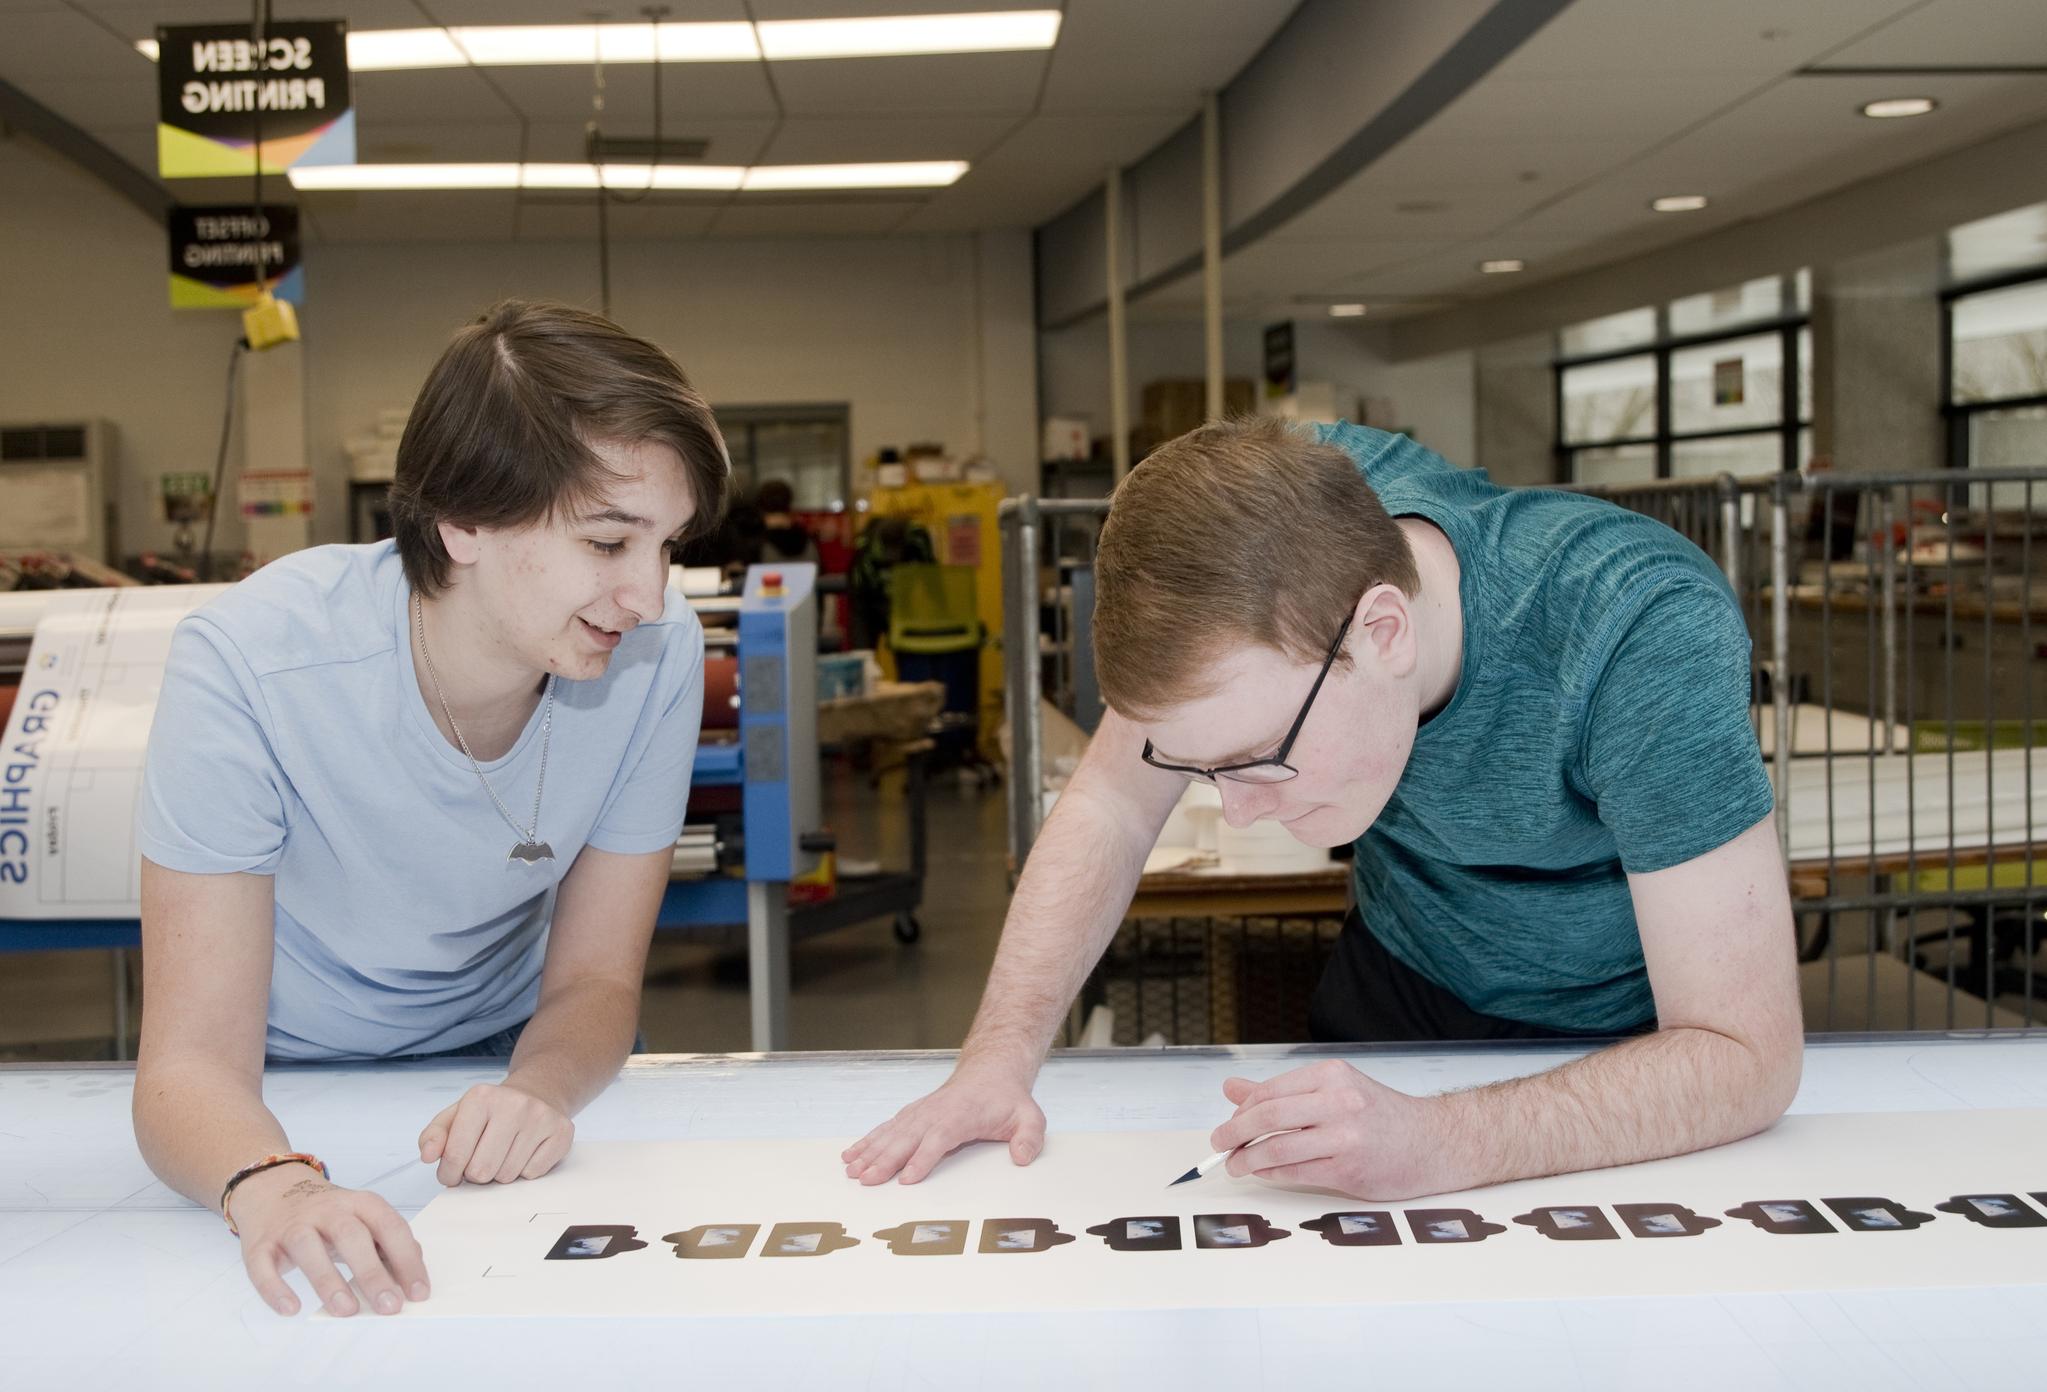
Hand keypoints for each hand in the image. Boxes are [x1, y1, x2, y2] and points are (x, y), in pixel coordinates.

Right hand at [230, 1165, 427, 1317]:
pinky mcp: (260, 1244)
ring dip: (328, 1281)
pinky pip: (263, 1266)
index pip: (390, 1227)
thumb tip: (413, 1271)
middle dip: (373, 1273)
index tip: (419, 1292)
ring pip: (308, 1248)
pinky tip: (290, 1309)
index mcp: (359, 1203)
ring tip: (346, 1310)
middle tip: (389, 1306)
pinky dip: (274, 1289)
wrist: (272, 1188)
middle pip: (351, 1236)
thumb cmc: (326, 1214)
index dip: (407, 1259)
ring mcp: (291, 1225)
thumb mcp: (362, 1218)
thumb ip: (387, 1242)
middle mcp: (326, 1210)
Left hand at [418, 1081, 573, 1186]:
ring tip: (503, 1154)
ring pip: (507, 1176)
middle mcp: (513, 1104)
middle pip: (481, 1170)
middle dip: (476, 1174)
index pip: (454, 1156)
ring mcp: (540, 1117)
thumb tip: (428, 1156)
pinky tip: (524, 1152)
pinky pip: (532, 1174)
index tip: (453, 1172)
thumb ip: (434, 1135)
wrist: (538, 1092)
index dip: (449, 1173)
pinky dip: (524, 1171)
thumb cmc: (492, 1110)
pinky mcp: (561, 1132)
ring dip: (500, 1173)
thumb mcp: (457, 1115)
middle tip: (481, 1161)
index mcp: (481, 1097)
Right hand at [840, 1064, 1045, 1184]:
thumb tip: (1023, 1157)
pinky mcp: (913, 1115)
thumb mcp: (1030, 1117)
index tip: (908, 1178)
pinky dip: (868, 1141)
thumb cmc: (1008, 1099)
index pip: (939, 1137)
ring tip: (851, 1170)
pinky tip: (851, 1155)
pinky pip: (887, 1128)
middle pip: (907, 1138)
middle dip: (885, 1160)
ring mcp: (921, 1113)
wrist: (990, 1072)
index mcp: (961, 1115)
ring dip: (870, 1152)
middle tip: (867, 1180)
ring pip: (891, 1133)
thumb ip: (1030, 1137)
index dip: (923, 1158)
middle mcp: (935, 1112)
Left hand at [1208, 1060, 1443, 1198]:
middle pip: (1267, 1117)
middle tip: (1219, 1144)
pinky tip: (1264, 1173)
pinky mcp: (1349, 1169)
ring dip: (1247, 1160)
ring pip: (1276, 1148)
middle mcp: (1338, 1101)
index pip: (1270, 1091)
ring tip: (1236, 1165)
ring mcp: (1344, 1136)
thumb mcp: (1335, 1091)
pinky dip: (1271, 1175)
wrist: (1435, 1143)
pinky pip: (1295, 1172)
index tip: (1230, 1123)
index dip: (1241, 1110)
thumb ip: (1283, 1091)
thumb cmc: (1383, 1117)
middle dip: (1233, 1133)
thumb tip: (1231, 1088)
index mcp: (1332, 1075)